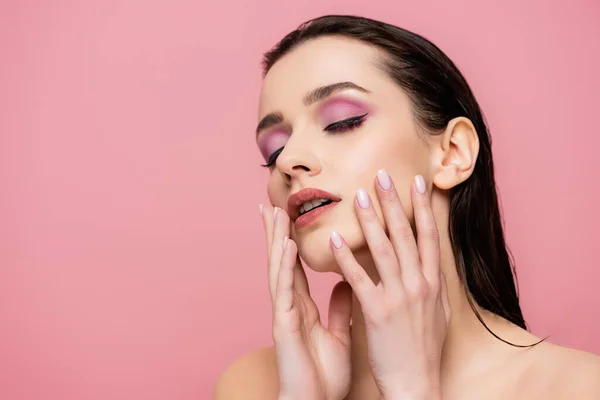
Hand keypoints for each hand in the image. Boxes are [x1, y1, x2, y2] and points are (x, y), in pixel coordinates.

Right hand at [261, 204, 352, 399]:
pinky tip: (284, 245)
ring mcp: (285, 313)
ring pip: (278, 269)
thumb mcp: (338, 334)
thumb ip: (340, 307)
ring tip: (274, 212)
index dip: (290, 242)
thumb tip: (347, 282)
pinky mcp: (284, 325)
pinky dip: (284, 266)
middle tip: (272, 204)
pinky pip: (285, 291)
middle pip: (282, 261)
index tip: (288, 218)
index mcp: (303, 306)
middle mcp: (290, 304)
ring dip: (275, 240)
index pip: (295, 266)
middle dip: (276, 233)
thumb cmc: (323, 375)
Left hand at [329, 171, 450, 399]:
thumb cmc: (424, 350)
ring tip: (357, 196)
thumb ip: (432, 285)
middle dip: (394, 203)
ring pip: (383, 250)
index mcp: (434, 284)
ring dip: (370, 220)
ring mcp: (399, 298)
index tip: (417, 182)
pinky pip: (359, 278)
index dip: (423, 208)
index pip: (430, 237)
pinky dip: (346, 257)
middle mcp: (419, 286)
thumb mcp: (438, 314)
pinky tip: (334, 238)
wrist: (416, 384)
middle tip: (382, 175)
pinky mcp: (376, 312)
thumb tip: (430, 263)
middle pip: (406, 236)